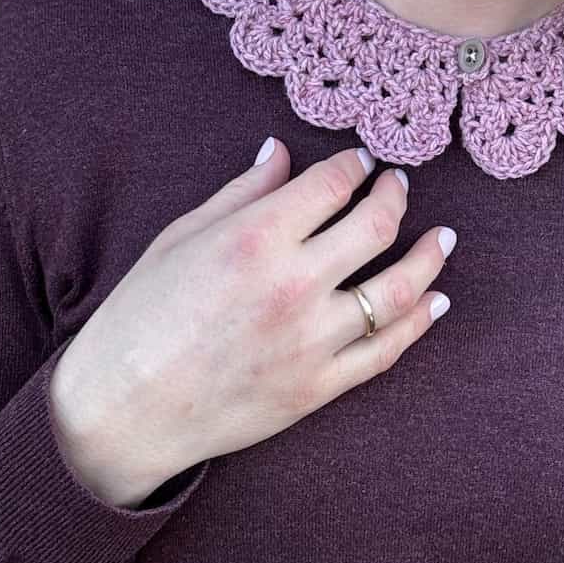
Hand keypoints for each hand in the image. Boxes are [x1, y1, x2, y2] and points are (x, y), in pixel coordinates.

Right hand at [49, 141, 452, 506]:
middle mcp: (291, 285)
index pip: (332, 185)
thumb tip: (282, 150)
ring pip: (396, 291)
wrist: (121, 411)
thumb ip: (241, 192)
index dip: (355, 166)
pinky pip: (385, 351)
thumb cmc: (139, 316)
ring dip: (428, 259)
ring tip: (443, 239)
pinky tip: (434, 301)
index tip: (362, 162)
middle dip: (396, 198)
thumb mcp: (181, 237)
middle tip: (399, 186)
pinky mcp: (317, 388)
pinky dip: (418, 323)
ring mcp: (310, 341)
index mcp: (254, 238)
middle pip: (376, 228)